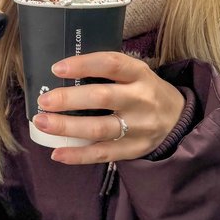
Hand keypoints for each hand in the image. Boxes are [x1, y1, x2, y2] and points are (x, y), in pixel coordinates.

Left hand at [32, 51, 184, 164]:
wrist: (177, 119)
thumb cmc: (145, 91)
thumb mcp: (135, 73)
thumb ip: (107, 72)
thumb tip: (62, 72)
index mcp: (140, 74)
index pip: (111, 64)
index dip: (83, 64)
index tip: (57, 68)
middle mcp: (141, 99)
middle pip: (102, 97)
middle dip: (69, 99)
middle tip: (44, 101)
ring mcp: (139, 127)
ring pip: (100, 128)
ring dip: (67, 127)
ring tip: (42, 123)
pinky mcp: (134, 149)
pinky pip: (103, 153)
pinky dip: (78, 155)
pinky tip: (57, 152)